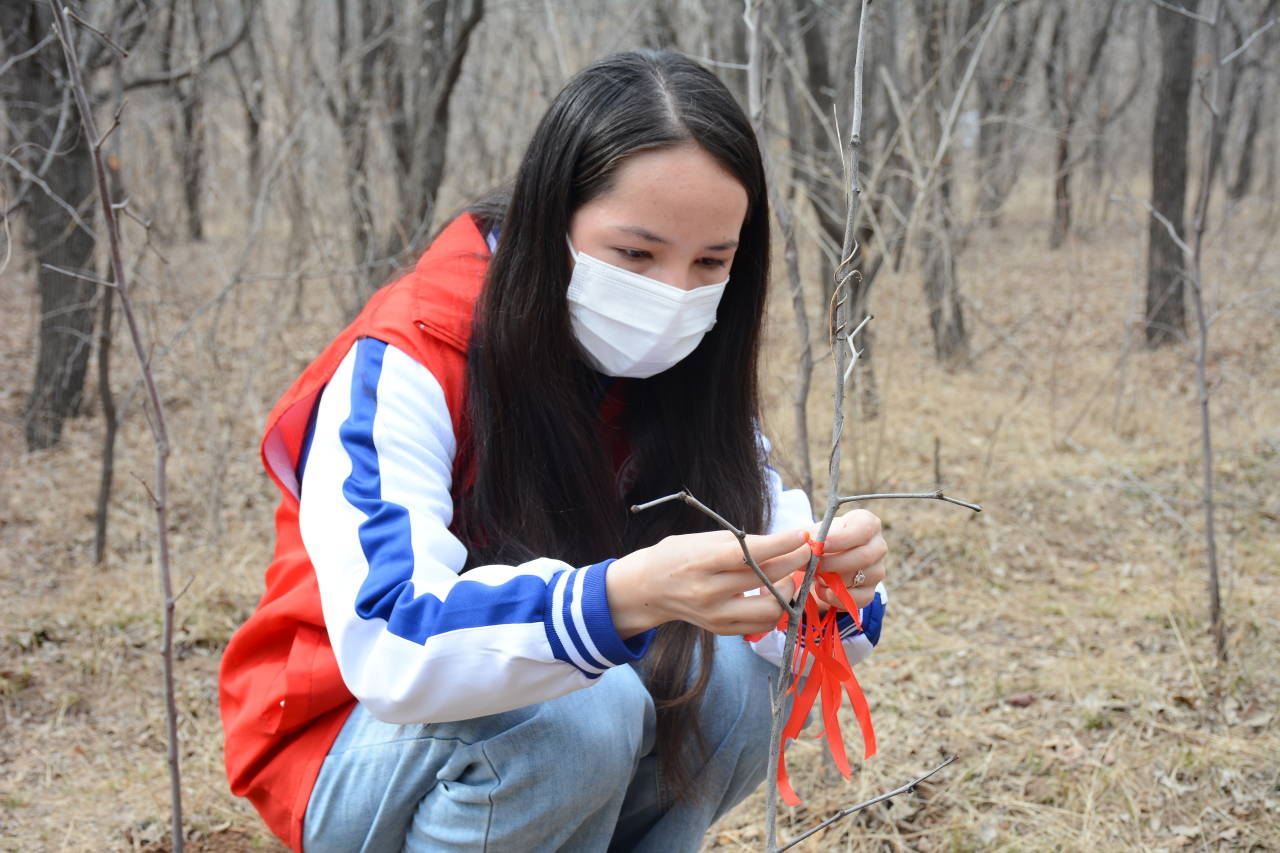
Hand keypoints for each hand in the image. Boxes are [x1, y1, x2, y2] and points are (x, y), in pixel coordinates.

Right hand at [607, 528, 810, 637]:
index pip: (750, 554)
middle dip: (794, 562)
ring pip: (771, 609)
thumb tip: (783, 543)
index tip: (803, 535)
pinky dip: (775, 608)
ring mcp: (716, 615)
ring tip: (786, 575)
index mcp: (702, 563)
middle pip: (766, 579)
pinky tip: (772, 591)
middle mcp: (709, 592)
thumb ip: (739, 543)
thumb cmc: (678, 555)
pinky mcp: (722, 629)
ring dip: (787, 590)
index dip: (781, 544)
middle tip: (806, 550)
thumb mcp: (703, 539)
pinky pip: (762, 624)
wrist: (649, 587)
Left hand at [807, 509, 886, 611]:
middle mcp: (878, 547)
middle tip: (812, 565)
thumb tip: (807, 544)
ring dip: (833, 580)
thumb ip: (812, 536)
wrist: (828, 558)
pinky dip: (836, 597)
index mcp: (869, 524)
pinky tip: (822, 590)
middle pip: (864, 557)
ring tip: (815, 576)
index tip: (820, 545)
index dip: (842, 539)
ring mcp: (877, 570)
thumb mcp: (818, 531)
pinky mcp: (871, 591)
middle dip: (833, 563)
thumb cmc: (823, 539)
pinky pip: (857, 599)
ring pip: (859, 578)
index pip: (863, 530)